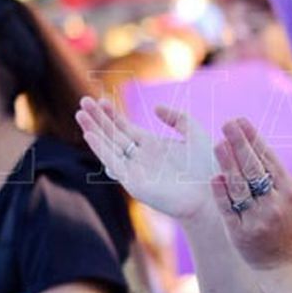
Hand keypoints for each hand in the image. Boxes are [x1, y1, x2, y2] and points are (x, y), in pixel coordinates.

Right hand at [76, 98, 216, 220]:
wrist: (212, 193)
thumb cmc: (206, 167)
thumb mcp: (193, 134)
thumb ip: (177, 118)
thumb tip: (156, 107)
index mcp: (151, 145)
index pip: (124, 127)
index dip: (111, 114)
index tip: (99, 99)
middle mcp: (139, 157)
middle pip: (112, 134)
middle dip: (97, 118)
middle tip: (83, 101)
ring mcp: (135, 170)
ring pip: (109, 147)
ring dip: (93, 130)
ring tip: (80, 114)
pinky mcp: (134, 183)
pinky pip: (114, 163)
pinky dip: (101, 149)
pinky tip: (90, 134)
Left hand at [210, 117, 291, 269]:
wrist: (286, 264)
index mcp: (291, 192)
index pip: (270, 159)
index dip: (254, 139)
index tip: (242, 121)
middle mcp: (275, 204)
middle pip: (254, 169)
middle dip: (240, 144)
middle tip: (227, 124)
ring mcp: (257, 219)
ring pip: (240, 187)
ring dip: (228, 164)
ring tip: (219, 144)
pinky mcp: (240, 233)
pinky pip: (228, 209)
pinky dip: (222, 193)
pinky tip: (215, 176)